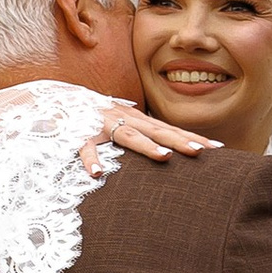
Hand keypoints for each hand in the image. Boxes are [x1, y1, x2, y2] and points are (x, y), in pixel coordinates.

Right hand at [82, 101, 215, 169]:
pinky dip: (90, 160)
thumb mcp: (121, 121)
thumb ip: (141, 132)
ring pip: (127, 136)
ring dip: (145, 146)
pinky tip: (98, 174)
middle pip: (157, 131)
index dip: (192, 137)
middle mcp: (124, 118)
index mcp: (136, 118)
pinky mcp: (79, 134)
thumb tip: (167, 146)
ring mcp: (102, 125)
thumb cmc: (93, 115)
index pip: (169, 128)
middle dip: (179, 141)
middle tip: (202, 152)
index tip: (218, 148)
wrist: (54, 98)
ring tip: (164, 158)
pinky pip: (85, 148)